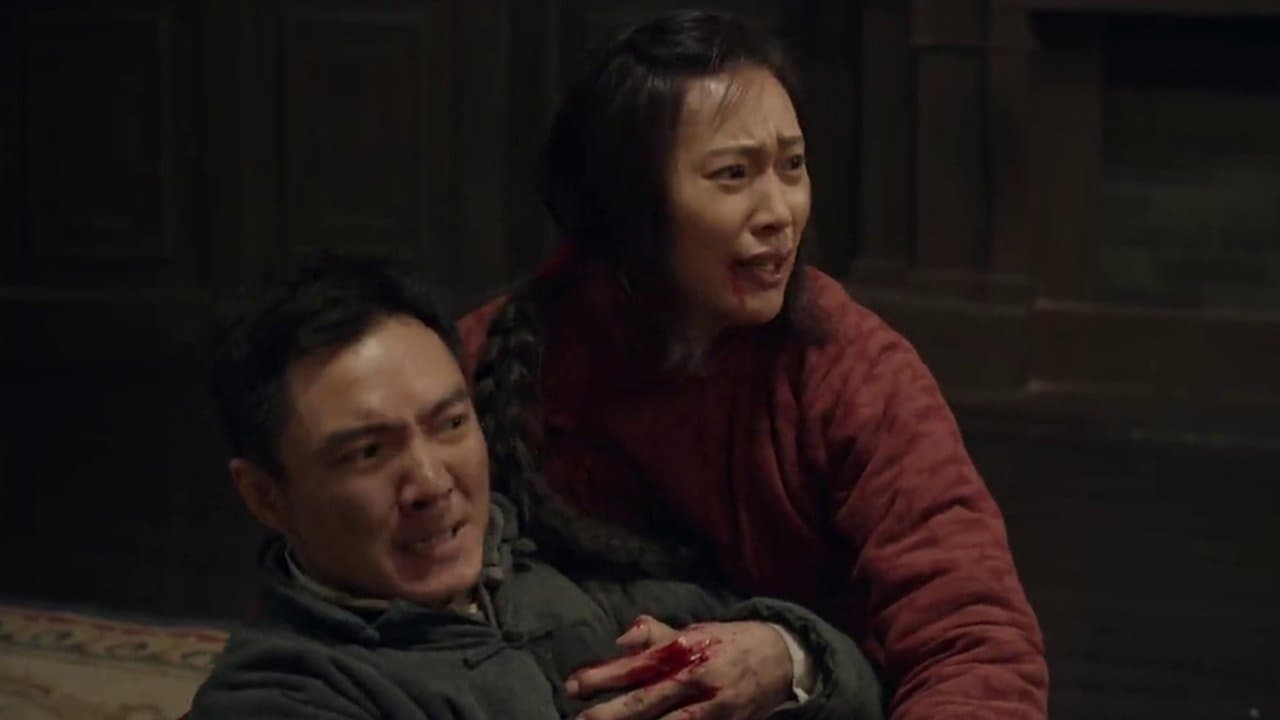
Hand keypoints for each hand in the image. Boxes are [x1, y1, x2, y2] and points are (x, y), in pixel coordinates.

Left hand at [565, 616, 792, 719]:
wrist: (784, 658)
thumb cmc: (730, 643)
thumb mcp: (696, 631)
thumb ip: (658, 637)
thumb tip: (622, 639)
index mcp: (686, 651)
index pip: (636, 665)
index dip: (602, 676)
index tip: (572, 686)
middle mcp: (697, 679)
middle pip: (646, 701)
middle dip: (610, 713)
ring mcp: (714, 707)